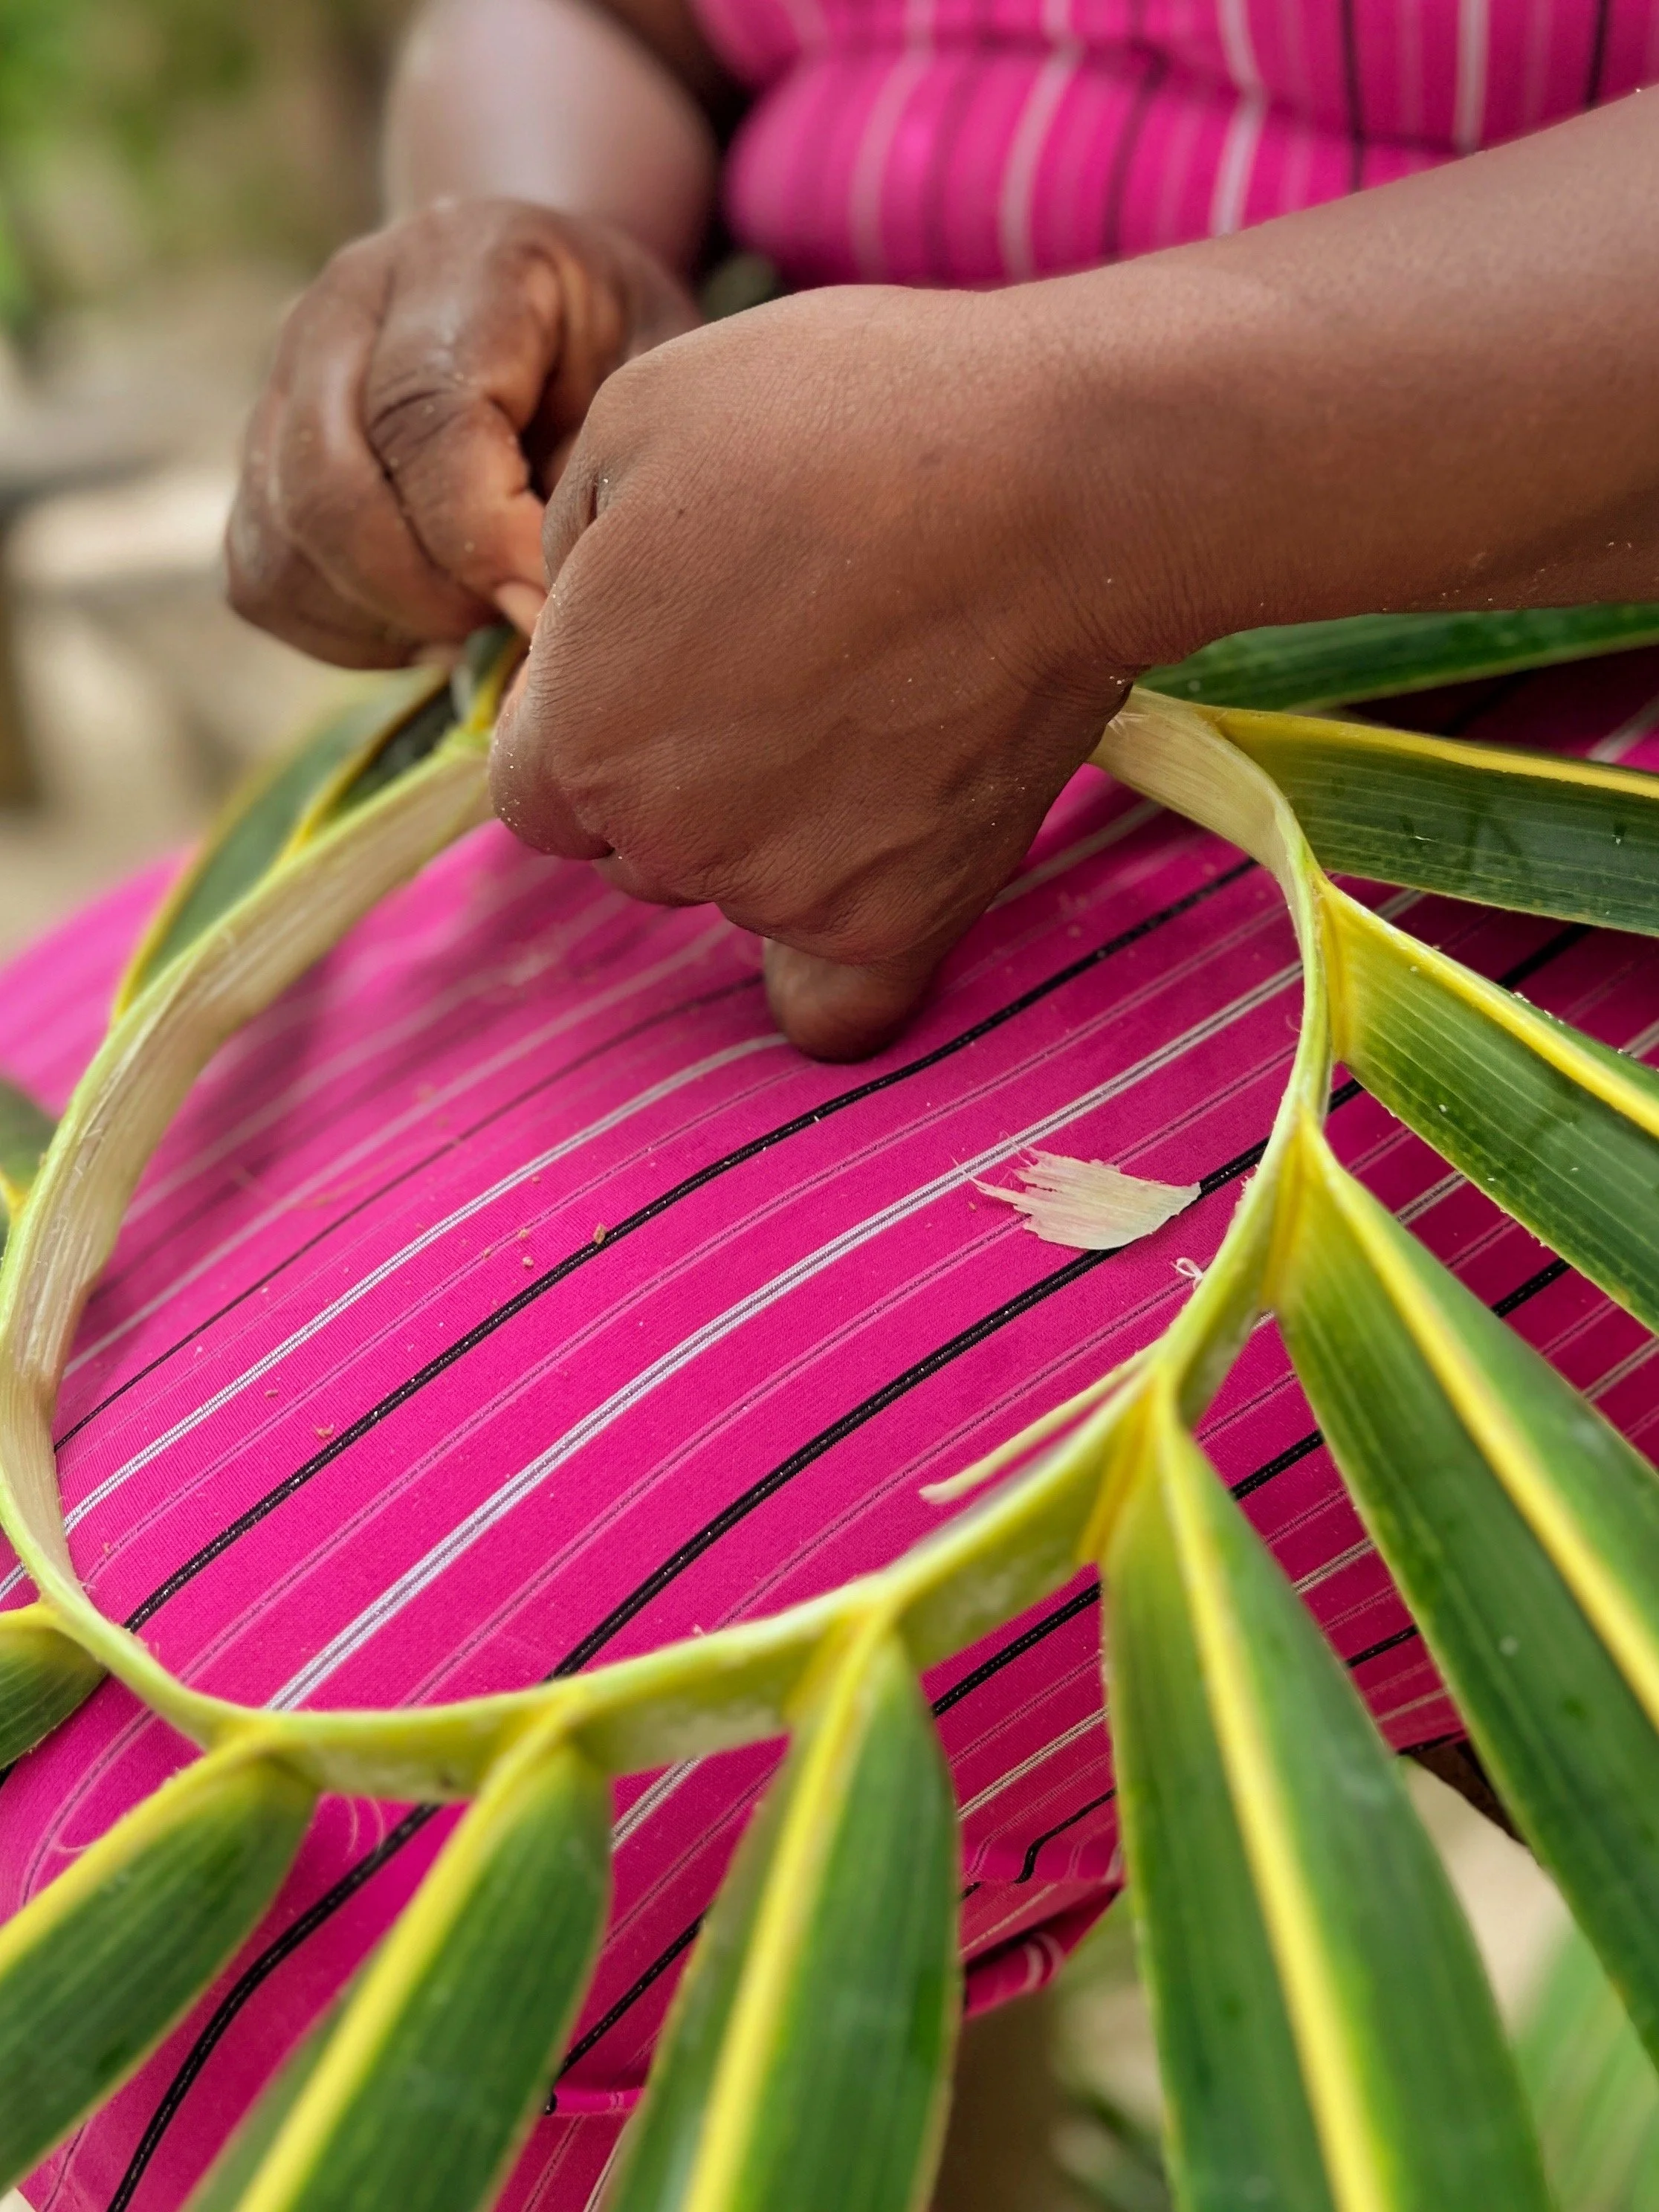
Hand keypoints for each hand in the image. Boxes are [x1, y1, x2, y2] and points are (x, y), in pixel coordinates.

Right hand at [226, 198, 696, 666]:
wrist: (543, 298)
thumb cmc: (617, 348)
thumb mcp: (658, 377)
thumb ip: (604, 470)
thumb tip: (534, 604)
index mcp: (460, 262)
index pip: (423, 419)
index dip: (482, 538)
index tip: (547, 599)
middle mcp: (344, 304)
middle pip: (329, 489)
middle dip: (428, 595)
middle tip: (515, 619)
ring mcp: (280, 376)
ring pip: (285, 544)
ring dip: (388, 617)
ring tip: (480, 615)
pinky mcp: (259, 455)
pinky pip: (265, 579)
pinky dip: (346, 631)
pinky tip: (426, 621)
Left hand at [490, 285, 1158, 1059]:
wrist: (1059, 481)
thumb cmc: (843, 423)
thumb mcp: (636, 423)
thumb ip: (567, 551)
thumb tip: (577, 620)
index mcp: (583, 736)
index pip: (535, 791)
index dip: (591, 724)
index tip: (663, 667)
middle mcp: (667, 842)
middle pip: (634, 847)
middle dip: (677, 776)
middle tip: (784, 667)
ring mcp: (784, 897)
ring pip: (735, 894)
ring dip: (768, 835)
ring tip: (866, 707)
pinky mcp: (897, 927)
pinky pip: (833, 999)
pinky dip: (843, 946)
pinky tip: (871, 871)